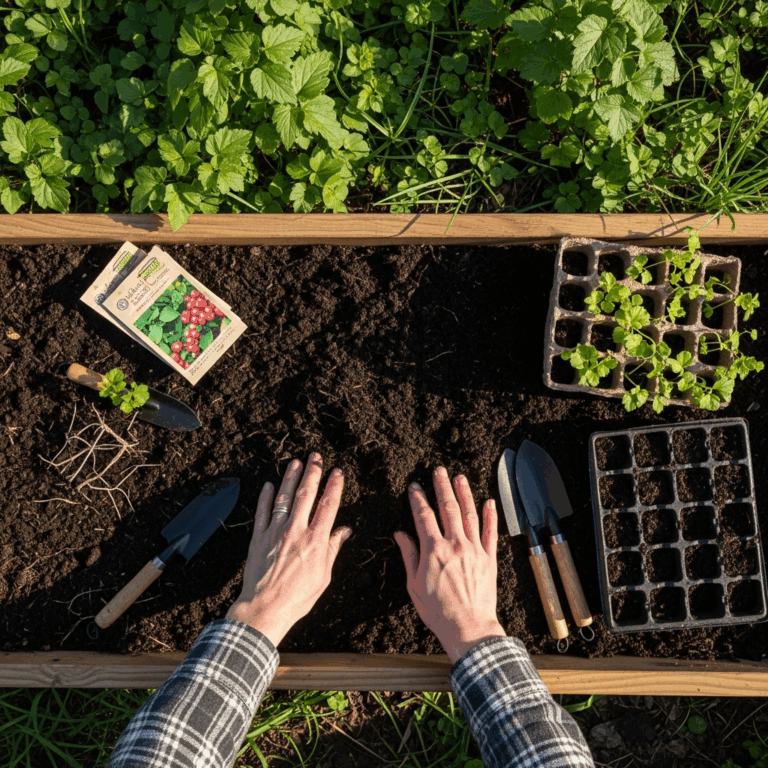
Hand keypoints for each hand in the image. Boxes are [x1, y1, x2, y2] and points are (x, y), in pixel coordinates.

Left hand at [226, 453, 350, 646]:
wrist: (265, 608)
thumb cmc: (297, 597)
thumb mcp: (324, 576)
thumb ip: (333, 549)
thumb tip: (344, 531)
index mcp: (316, 541)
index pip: (328, 506)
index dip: (334, 486)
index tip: (337, 472)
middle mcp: (296, 531)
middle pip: (306, 494)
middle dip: (313, 472)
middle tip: (316, 456)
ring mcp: (275, 532)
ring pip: (284, 497)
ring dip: (291, 477)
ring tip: (296, 462)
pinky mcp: (258, 537)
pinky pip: (262, 511)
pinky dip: (265, 496)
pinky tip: (268, 484)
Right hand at [394, 467, 504, 661]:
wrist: (468, 628)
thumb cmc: (438, 611)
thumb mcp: (413, 585)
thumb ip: (409, 556)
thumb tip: (401, 535)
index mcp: (434, 550)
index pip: (423, 516)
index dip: (418, 498)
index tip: (414, 486)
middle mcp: (455, 544)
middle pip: (448, 508)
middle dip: (442, 487)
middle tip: (439, 471)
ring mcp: (474, 550)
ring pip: (469, 514)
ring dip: (464, 493)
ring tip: (460, 478)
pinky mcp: (489, 559)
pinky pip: (490, 532)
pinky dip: (491, 515)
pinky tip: (489, 502)